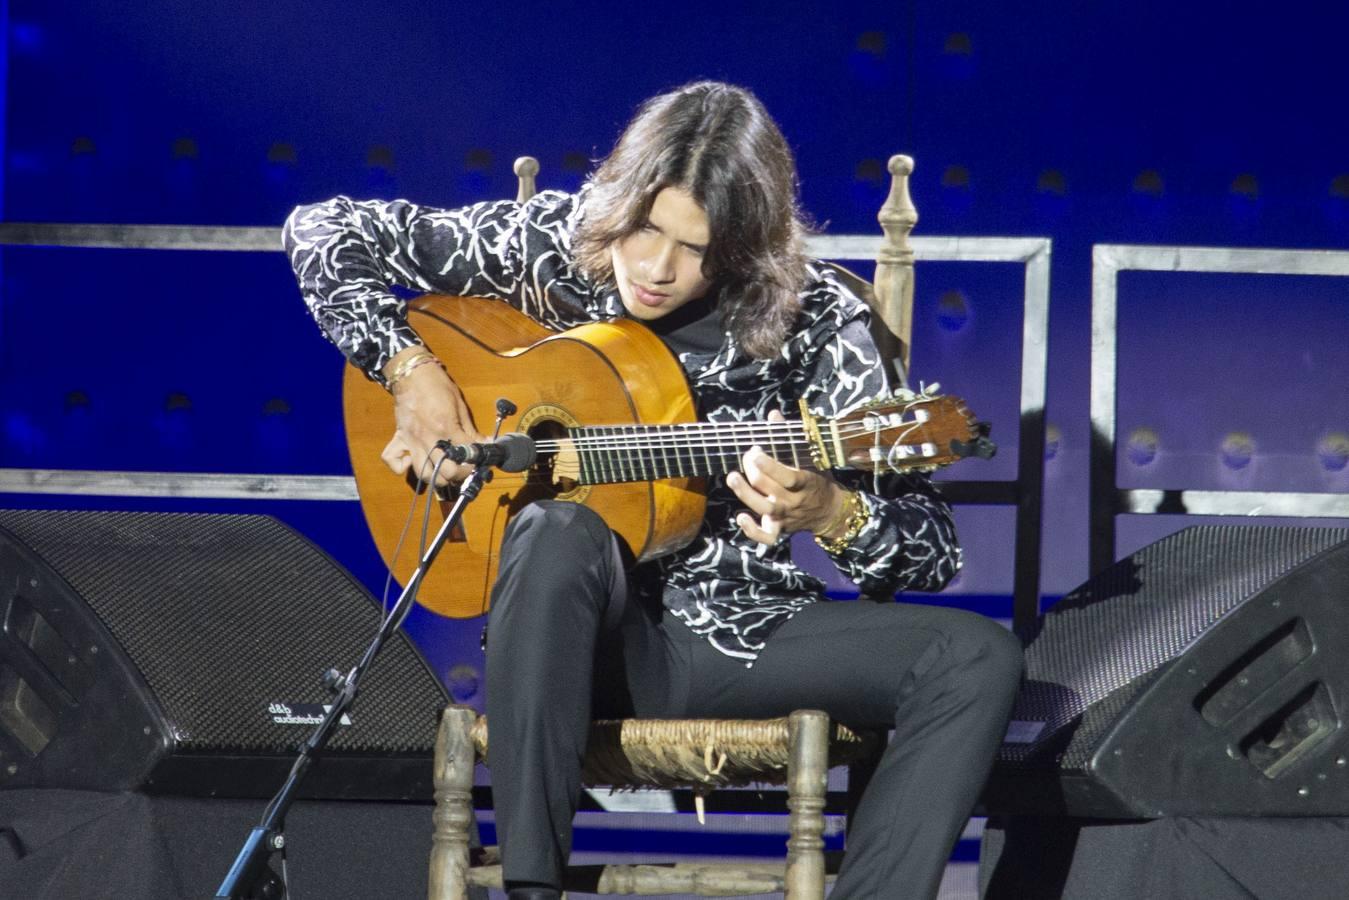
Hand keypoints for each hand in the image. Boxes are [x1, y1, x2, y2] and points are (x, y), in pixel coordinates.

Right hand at [380, 347, 486, 486]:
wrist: (413, 373)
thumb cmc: (438, 386)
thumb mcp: (460, 406)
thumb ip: (472, 430)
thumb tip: (486, 444)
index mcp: (446, 427)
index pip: (465, 456)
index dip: (477, 461)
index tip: (480, 460)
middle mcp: (427, 438)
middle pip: (444, 473)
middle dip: (459, 474)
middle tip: (464, 467)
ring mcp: (411, 440)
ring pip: (422, 474)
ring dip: (436, 476)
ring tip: (443, 468)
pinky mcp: (398, 439)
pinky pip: (394, 461)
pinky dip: (403, 467)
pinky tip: (415, 460)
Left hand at [726, 410, 847, 546]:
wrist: (830, 511)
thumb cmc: (816, 478)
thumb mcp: (810, 456)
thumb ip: (789, 436)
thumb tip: (773, 414)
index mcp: (805, 482)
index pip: (785, 475)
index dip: (767, 463)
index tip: (755, 449)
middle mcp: (794, 501)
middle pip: (768, 488)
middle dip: (752, 469)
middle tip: (747, 456)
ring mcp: (785, 516)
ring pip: (762, 509)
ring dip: (744, 493)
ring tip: (732, 477)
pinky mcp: (779, 530)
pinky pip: (765, 537)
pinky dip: (752, 531)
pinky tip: (740, 517)